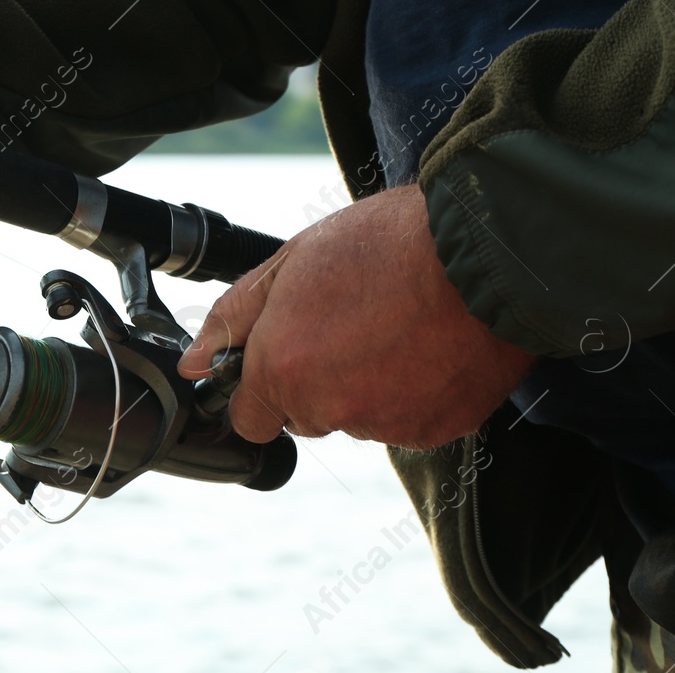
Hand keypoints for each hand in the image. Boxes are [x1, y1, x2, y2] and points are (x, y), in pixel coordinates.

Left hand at [176, 184, 532, 449]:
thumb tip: (193, 361)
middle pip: (305, 415)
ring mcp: (387, 424)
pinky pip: (408, 420)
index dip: (259, 389)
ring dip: (366, 385)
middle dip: (315, 380)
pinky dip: (413, 393)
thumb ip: (233, 319)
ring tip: (392, 325)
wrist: (481, 247)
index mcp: (283, 371)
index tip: (281, 359)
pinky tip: (424, 344)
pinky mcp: (438, 429)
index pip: (249, 419)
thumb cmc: (384, 244)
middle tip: (347, 322)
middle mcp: (330, 408)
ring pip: (359, 416)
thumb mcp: (289, 263)